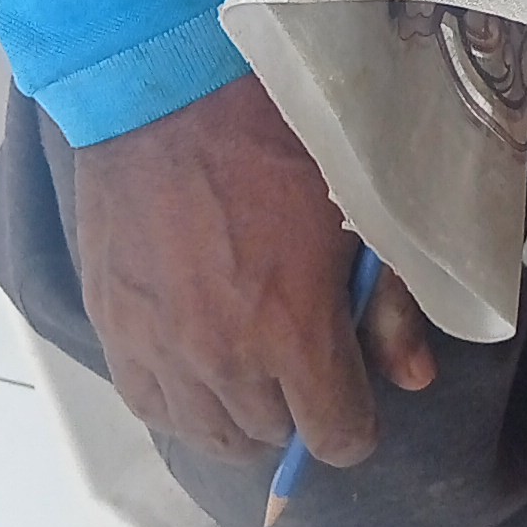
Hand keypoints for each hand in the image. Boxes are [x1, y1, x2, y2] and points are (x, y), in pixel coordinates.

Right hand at [73, 73, 434, 461]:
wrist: (165, 88)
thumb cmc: (274, 132)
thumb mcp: (357, 202)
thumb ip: (390, 300)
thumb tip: (413, 379)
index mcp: (295, 330)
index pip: (337, 438)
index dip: (356, 421)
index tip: (355, 391)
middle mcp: (225, 360)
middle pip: (275, 436)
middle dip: (300, 407)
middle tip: (304, 358)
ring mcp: (161, 350)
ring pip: (211, 435)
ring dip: (241, 415)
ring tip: (254, 371)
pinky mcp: (112, 329)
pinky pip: (151, 409)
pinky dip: (182, 403)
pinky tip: (199, 371)